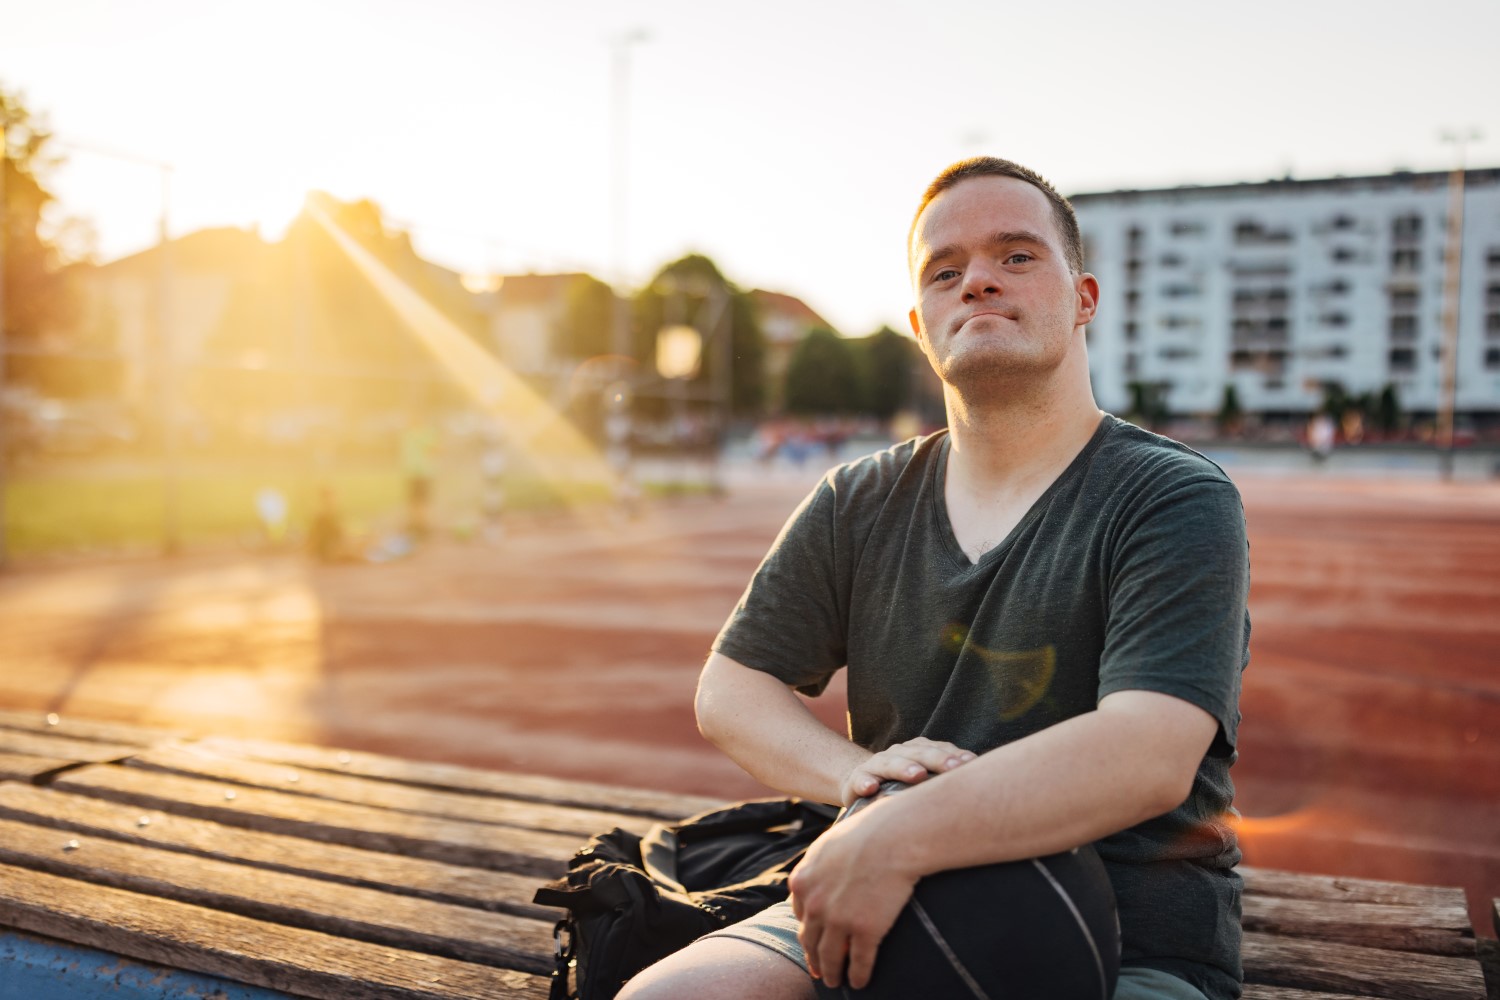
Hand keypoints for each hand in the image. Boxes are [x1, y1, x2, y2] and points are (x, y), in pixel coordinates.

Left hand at [789, 795, 916, 989]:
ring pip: (830, 957)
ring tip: (834, 982)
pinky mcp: (864, 931)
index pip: (800, 915)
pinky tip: (859, 982)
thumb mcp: (828, 844)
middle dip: (813, 958)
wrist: (893, 837)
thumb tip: (812, 878)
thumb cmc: (866, 832)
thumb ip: (816, 865)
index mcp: (802, 882)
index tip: (811, 941)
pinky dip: (857, 976)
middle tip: (818, 971)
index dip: (807, 931)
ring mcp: (838, 920)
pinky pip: (858, 962)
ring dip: (831, 973)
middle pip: (810, 940)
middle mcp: (814, 904)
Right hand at [839, 737, 974, 805]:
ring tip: (917, 775)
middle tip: (954, 768)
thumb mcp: (925, 779)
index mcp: (917, 751)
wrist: (863, 783)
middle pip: (918, 753)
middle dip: (937, 759)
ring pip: (890, 763)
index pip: (939, 749)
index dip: (954, 756)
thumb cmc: (903, 785)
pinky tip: (871, 788)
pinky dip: (864, 783)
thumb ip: (947, 778)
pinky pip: (860, 780)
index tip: (971, 764)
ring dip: (904, 768)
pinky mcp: (857, 780)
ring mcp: (876, 765)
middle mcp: (898, 753)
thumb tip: (985, 784)